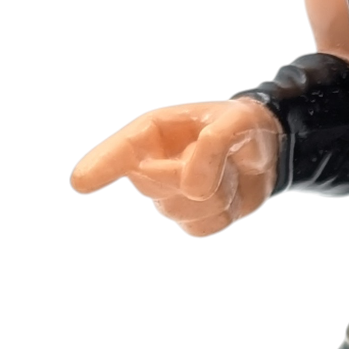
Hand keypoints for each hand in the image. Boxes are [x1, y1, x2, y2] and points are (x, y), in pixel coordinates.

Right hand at [69, 100, 280, 236]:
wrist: (268, 152)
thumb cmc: (245, 126)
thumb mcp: (241, 120)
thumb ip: (217, 142)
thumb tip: (192, 185)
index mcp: (155, 133)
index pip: (124, 149)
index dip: (102, 164)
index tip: (79, 182)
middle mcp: (153, 164)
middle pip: (155, 184)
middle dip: (193, 170)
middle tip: (224, 150)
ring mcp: (169, 195)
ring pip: (182, 210)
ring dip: (218, 190)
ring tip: (229, 169)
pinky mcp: (190, 219)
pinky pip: (202, 228)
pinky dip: (226, 212)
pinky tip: (231, 192)